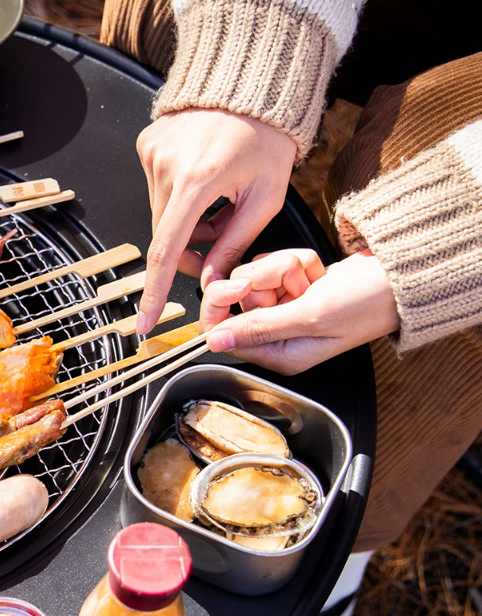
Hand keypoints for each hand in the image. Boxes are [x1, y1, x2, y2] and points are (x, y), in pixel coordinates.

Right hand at [136, 108, 296, 332]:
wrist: (252, 87)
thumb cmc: (267, 139)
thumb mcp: (264, 197)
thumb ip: (235, 243)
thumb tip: (213, 282)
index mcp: (197, 180)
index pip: (167, 249)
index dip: (156, 291)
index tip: (144, 322)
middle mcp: (166, 165)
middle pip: (166, 234)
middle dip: (190, 250)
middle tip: (220, 245)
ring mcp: (151, 152)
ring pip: (161, 213)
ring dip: (186, 223)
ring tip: (219, 205)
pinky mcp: (147, 144)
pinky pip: (157, 188)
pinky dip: (179, 197)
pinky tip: (204, 180)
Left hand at [201, 248, 399, 373]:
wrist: (401, 277)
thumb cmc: (368, 303)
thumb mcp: (311, 316)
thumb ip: (260, 327)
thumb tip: (215, 340)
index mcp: (278, 354)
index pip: (219, 333)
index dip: (221, 304)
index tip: (240, 284)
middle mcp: (275, 335)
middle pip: (233, 299)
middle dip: (262, 279)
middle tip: (295, 282)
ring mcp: (283, 310)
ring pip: (252, 276)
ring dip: (282, 268)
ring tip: (311, 277)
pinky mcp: (292, 289)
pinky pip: (272, 266)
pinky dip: (294, 261)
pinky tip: (316, 272)